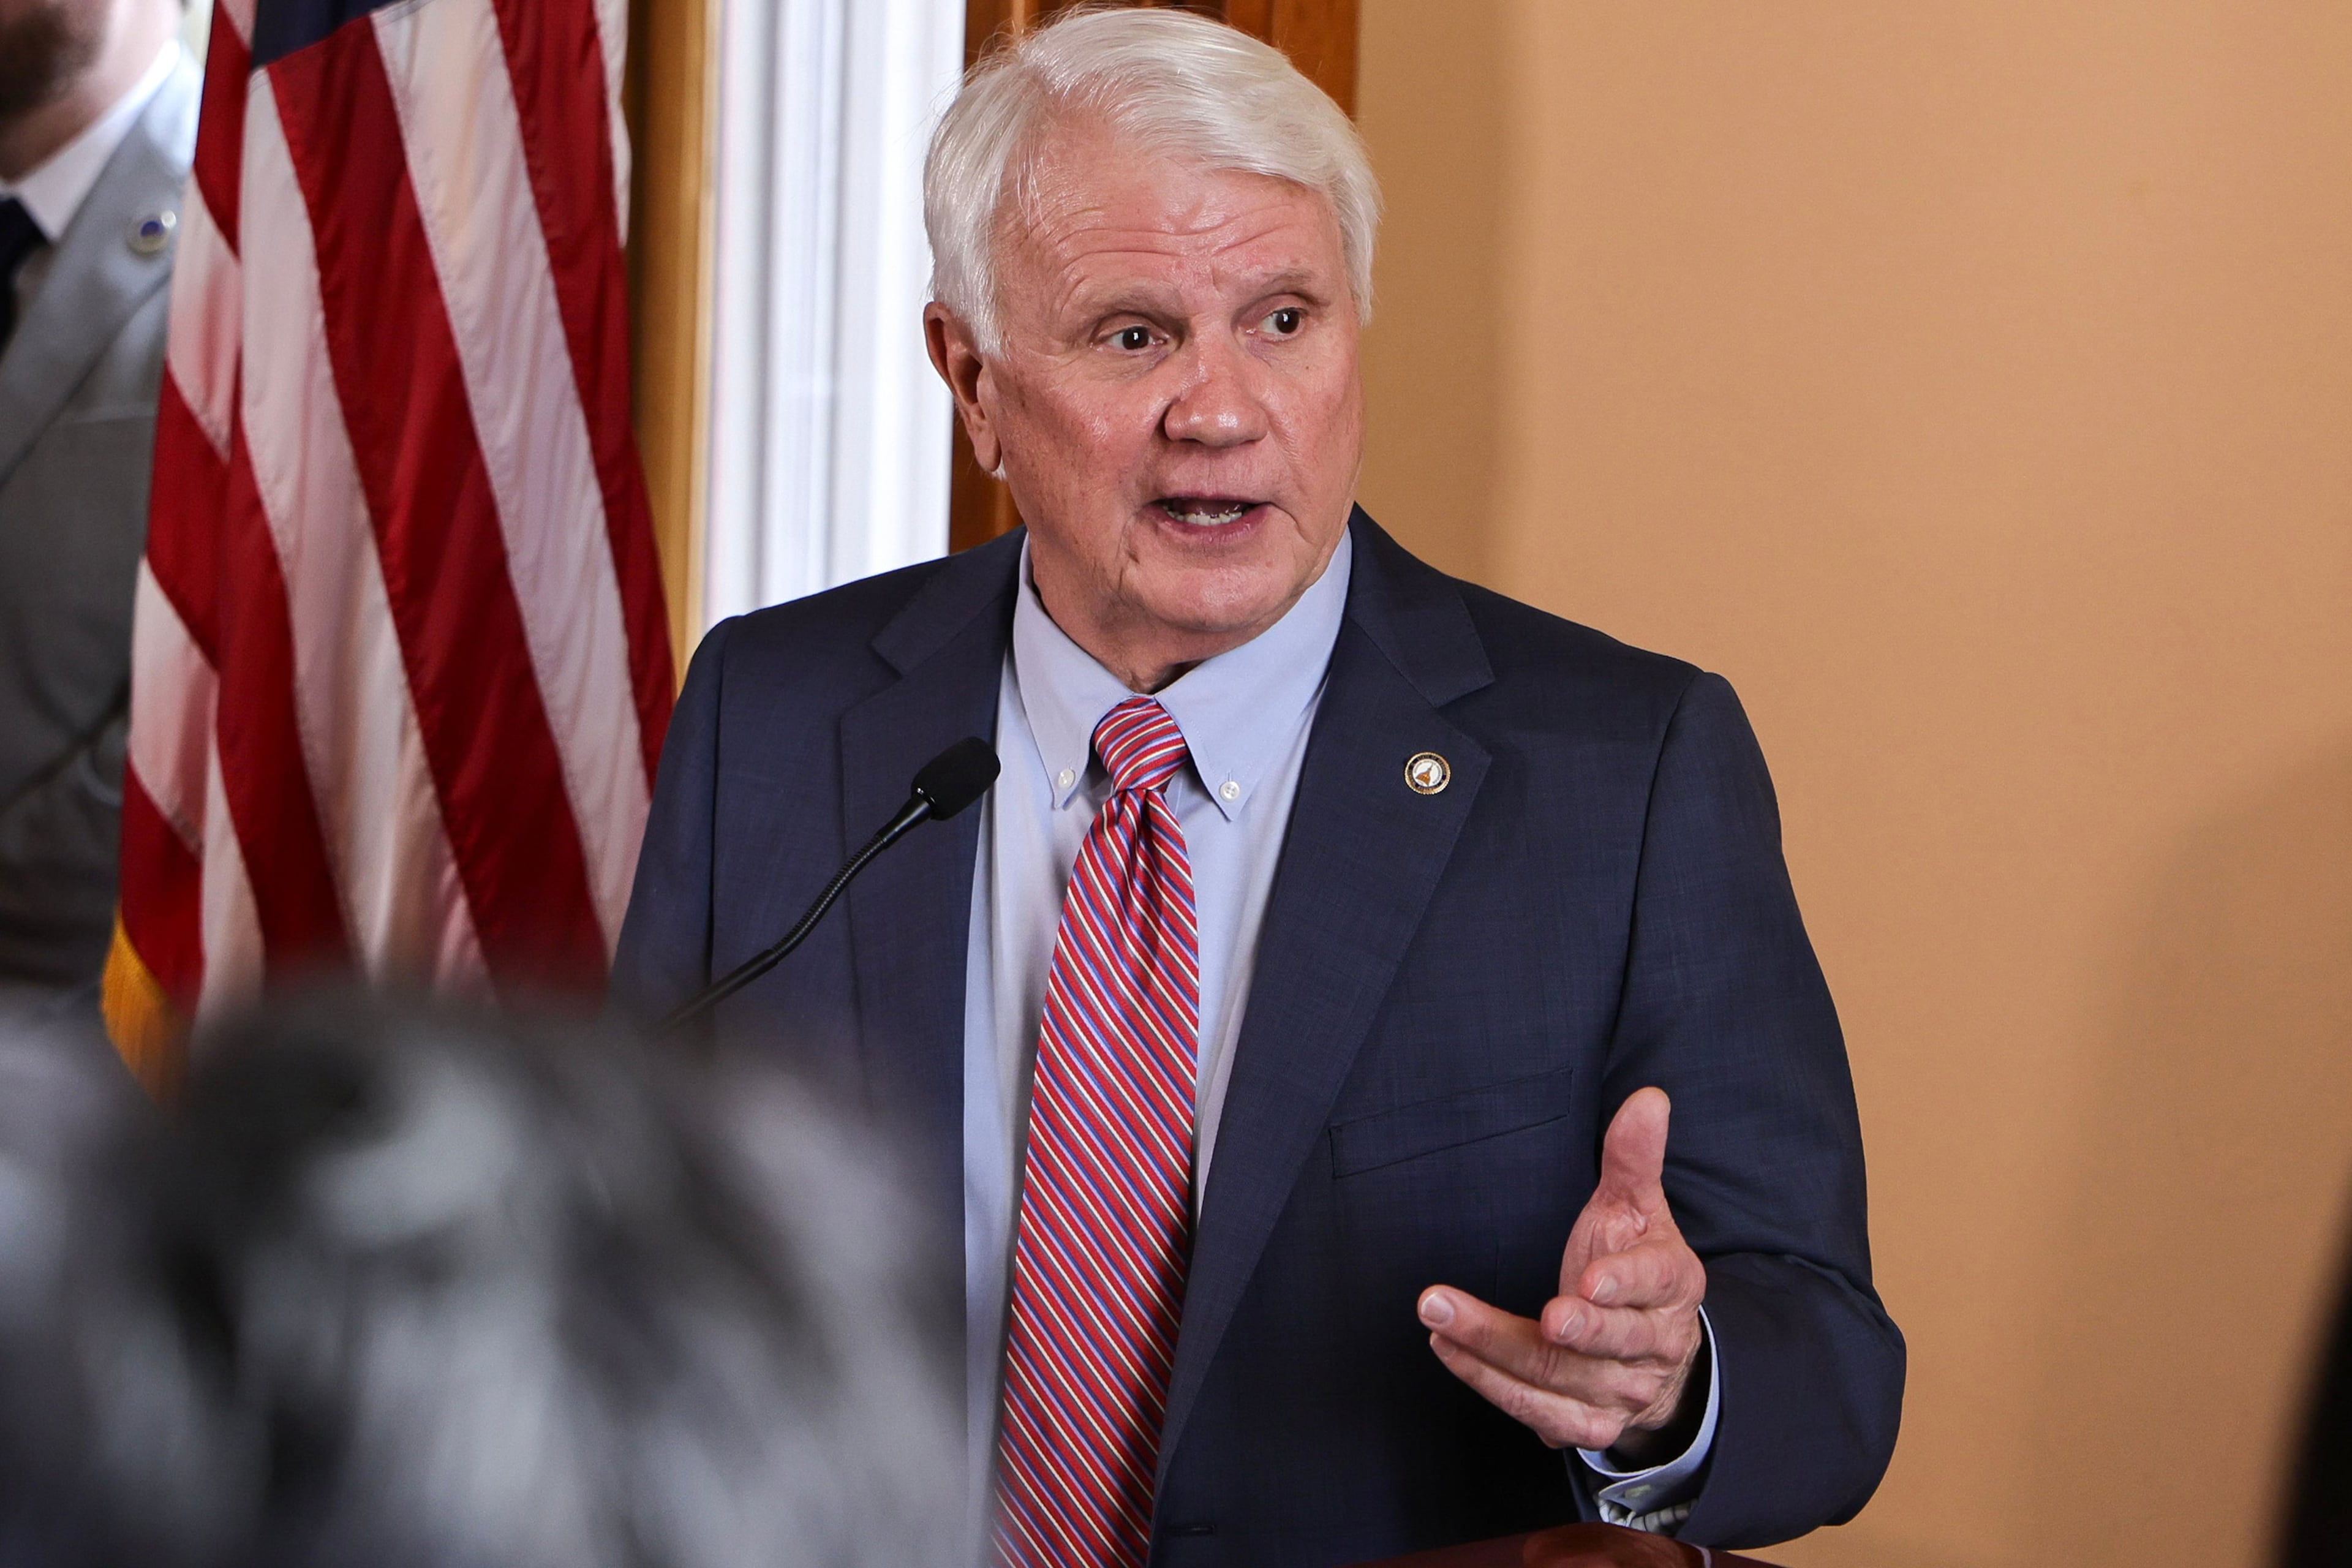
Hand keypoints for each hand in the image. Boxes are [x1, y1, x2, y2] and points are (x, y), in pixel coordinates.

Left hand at [1417, 1087, 1706, 1456]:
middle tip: (1537, 1315)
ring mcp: (1622, 1390)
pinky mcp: (1589, 1423)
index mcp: (1673, 1285)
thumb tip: (1648, 1098)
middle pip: (1610, 1341)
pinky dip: (1492, 1386)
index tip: (1588, 1281)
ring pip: (1560, 1379)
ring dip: (1496, 1350)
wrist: (1654, 1352)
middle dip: (1571, 1330)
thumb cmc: (1634, 1263)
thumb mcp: (1636, 1207)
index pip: (1656, 1284)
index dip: (1624, 1284)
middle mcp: (1653, 1343)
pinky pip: (1541, 1414)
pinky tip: (1450, 1349)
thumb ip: (1633, 1156)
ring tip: (1441, 1317)